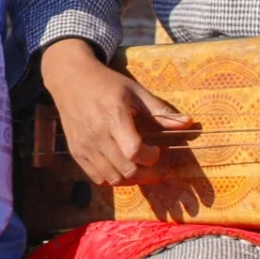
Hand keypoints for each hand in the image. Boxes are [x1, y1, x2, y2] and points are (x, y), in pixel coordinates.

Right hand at [40, 37, 192, 187]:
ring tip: (142, 170)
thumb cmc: (107, 84)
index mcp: (114, 116)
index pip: (134, 151)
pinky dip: (113, 179)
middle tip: (159, 169)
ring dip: (132, 179)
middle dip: (148, 174)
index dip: (151, 157)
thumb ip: (161, 111)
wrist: (71, 79)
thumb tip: (189, 123)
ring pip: (112, 178)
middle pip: (126, 169)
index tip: (158, 150)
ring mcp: (84, 145)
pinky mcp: (76, 152)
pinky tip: (123, 169)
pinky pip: (97, 178)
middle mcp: (97, 134)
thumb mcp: (136, 92)